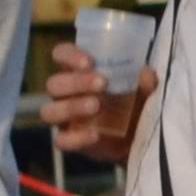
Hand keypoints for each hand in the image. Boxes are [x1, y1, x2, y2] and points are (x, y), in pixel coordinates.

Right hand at [45, 41, 145, 163]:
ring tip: (96, 106)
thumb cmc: (134, 103)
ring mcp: (64, 119)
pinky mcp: (69, 140)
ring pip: (49, 111)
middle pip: (54, 84)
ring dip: (71, 107)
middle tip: (102, 83)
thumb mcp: (143, 90)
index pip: (61, 55)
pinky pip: (60, 141)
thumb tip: (146, 73)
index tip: (89, 62)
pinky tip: (95, 135)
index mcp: (77, 72)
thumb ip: (145, 82)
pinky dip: (76, 138)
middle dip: (75, 82)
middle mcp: (65, 93)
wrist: (138, 138)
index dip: (68, 56)